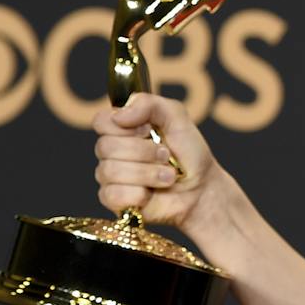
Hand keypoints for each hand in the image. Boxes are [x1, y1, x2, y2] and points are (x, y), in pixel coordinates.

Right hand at [92, 93, 221, 233]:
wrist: (202, 188)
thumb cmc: (189, 152)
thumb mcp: (176, 117)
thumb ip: (148, 103)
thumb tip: (119, 115)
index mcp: (122, 129)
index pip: (101, 121)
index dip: (124, 127)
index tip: (148, 130)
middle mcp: (112, 151)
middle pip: (105, 146)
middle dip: (145, 152)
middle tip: (166, 156)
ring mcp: (111, 176)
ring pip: (110, 171)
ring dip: (148, 173)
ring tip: (168, 176)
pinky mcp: (114, 200)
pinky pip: (112, 195)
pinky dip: (138, 194)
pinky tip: (151, 193)